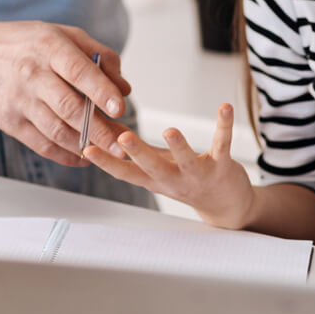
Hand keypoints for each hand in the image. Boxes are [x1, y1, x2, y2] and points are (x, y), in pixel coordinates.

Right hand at [0, 19, 131, 167]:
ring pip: (56, 130)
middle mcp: (31, 74)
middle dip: (99, 129)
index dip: (101, 91)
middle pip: (69, 107)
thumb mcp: (63, 34)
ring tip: (108, 153)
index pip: (78, 71)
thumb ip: (99, 55)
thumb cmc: (25, 43)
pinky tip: (83, 157)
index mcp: (48, 46)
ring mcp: (18, 100)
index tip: (120, 108)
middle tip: (121, 144)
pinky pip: (41, 144)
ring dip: (84, 145)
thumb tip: (124, 88)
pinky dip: (64, 155)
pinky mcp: (9, 121)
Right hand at [85, 103, 255, 228]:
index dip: (106, 162)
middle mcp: (175, 180)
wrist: (226, 206)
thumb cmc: (187, 182)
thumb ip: (139, 155)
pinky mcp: (222, 165)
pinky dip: (223, 125)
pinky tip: (224, 107)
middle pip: (153, 167)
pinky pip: (222, 143)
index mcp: (156, 180)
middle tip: (124, 137)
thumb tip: (112, 133)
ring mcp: (199, 174)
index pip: (126, 173)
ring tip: (170, 130)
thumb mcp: (159, 171)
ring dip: (179, 145)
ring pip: (187, 159)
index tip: (88, 149)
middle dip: (138, 152)